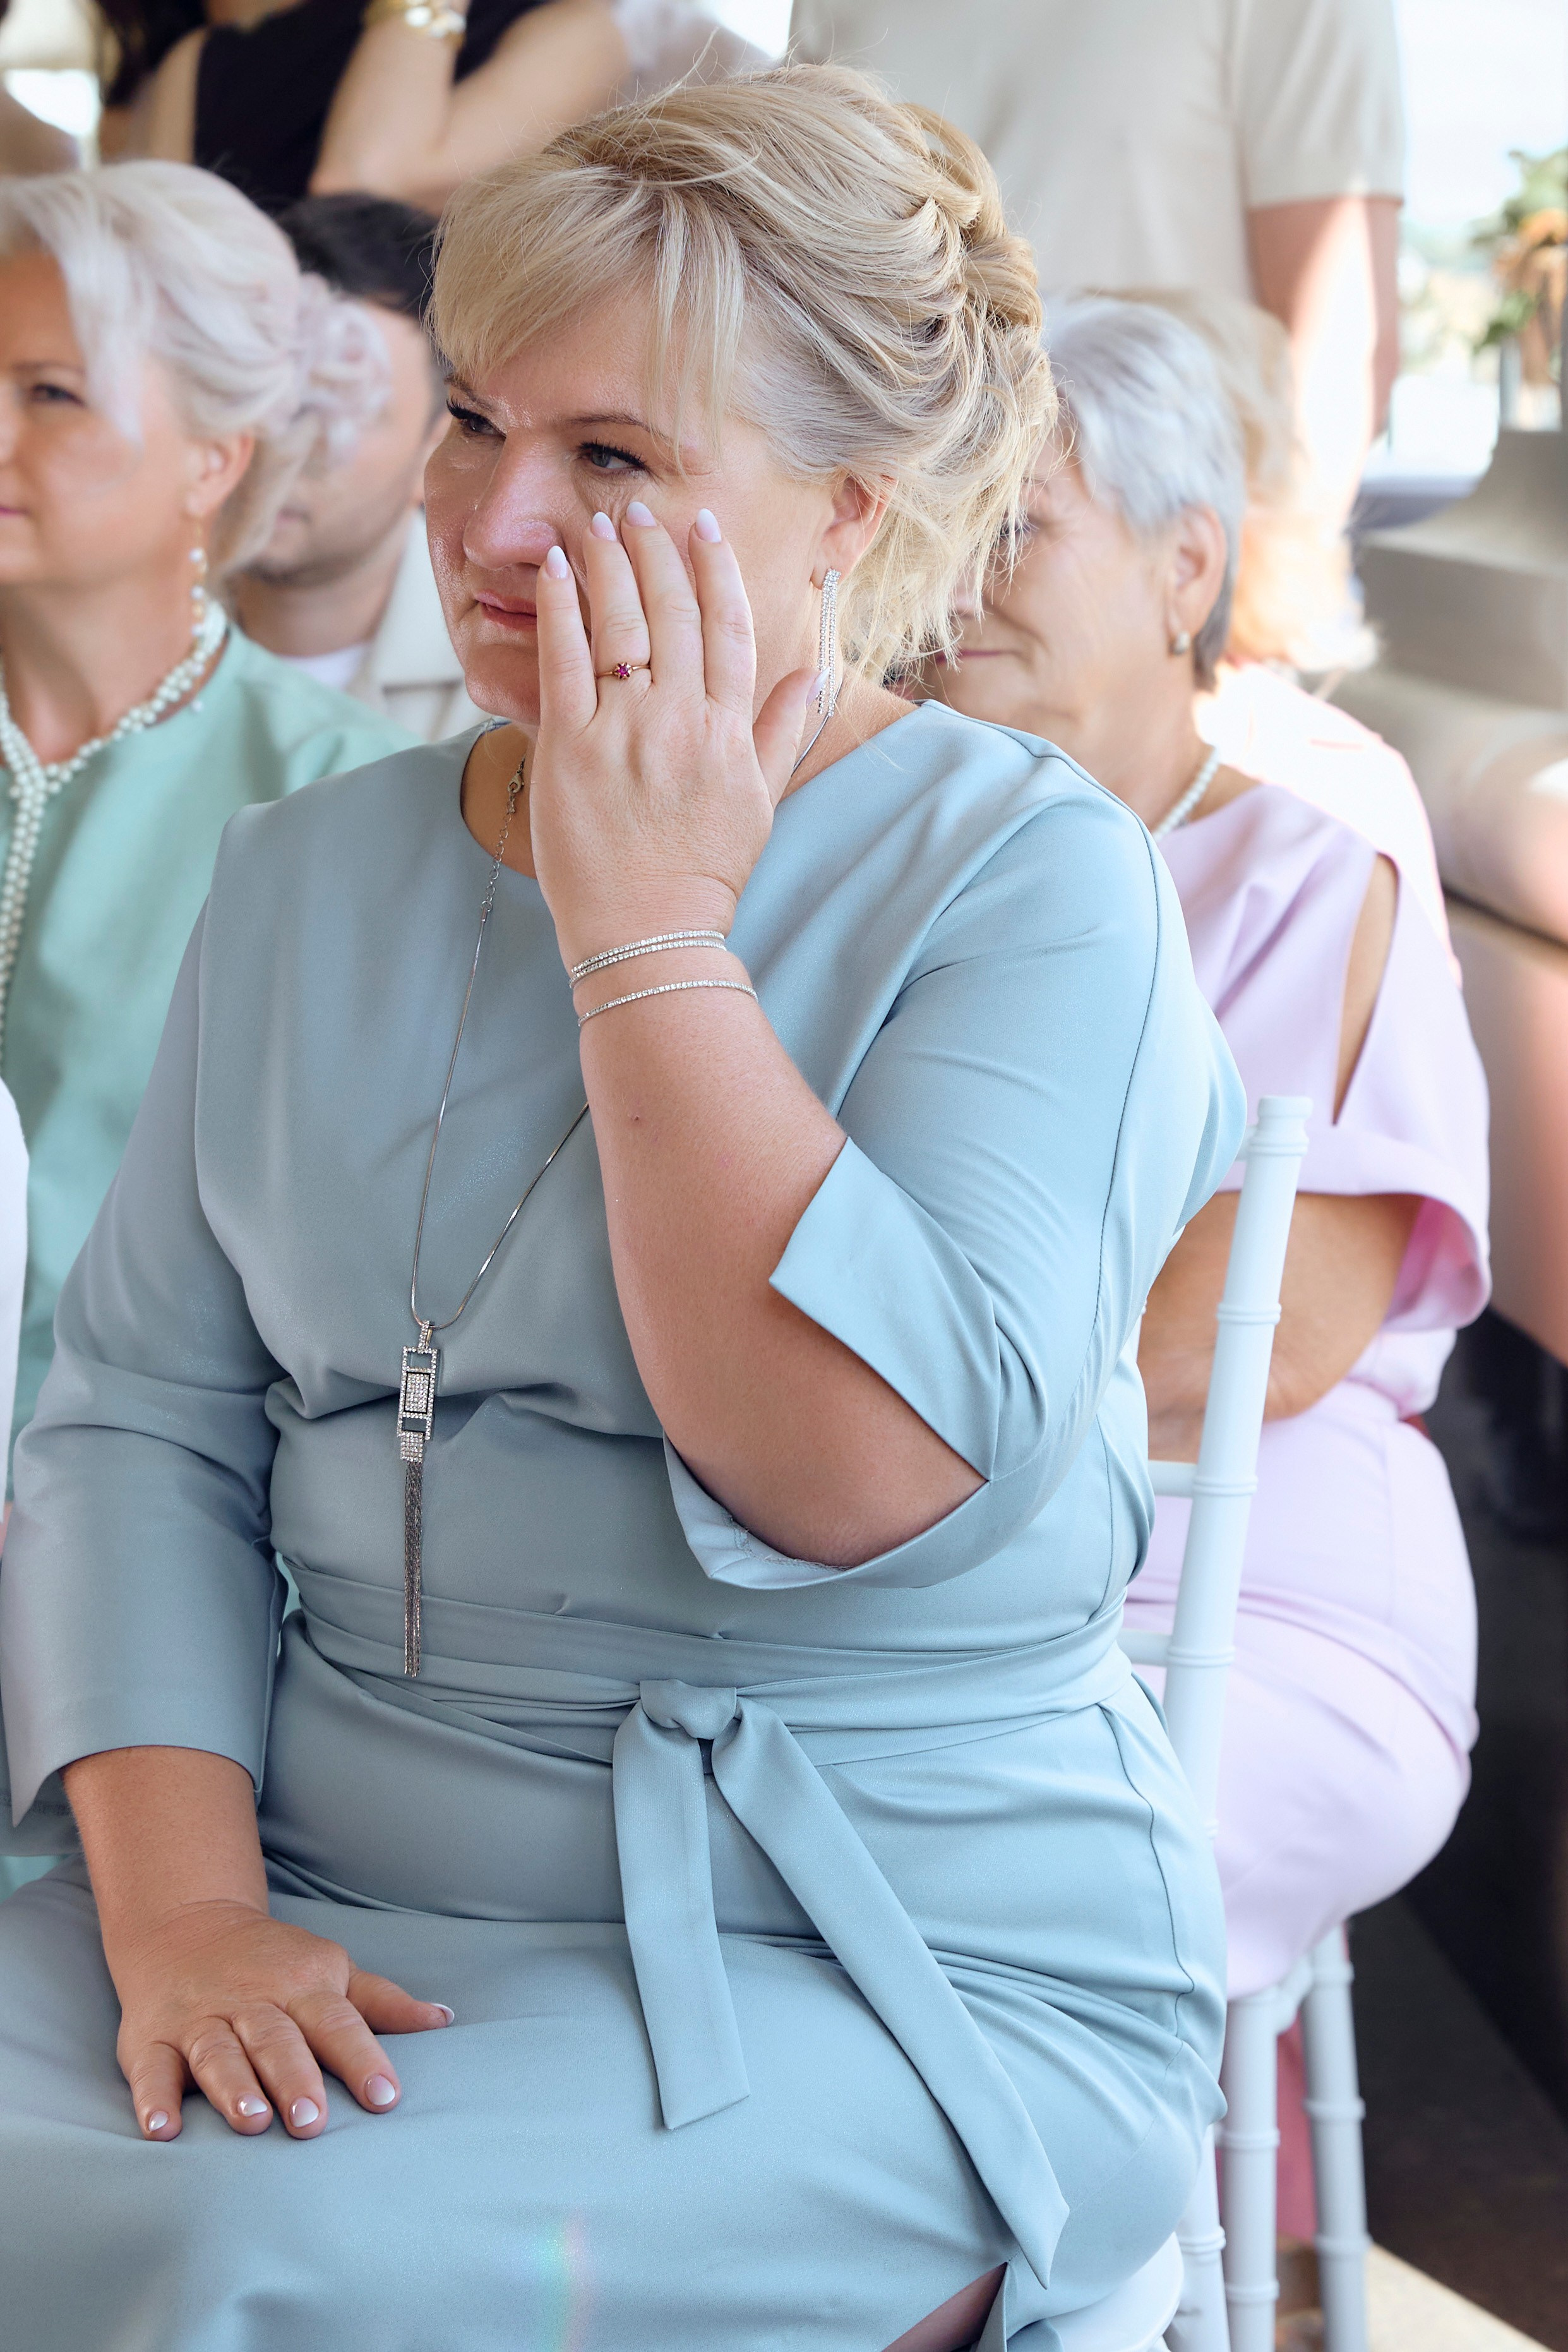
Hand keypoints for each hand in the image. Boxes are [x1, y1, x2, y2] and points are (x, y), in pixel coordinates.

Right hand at [108, 1895, 451, 2141]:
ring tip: (252, 2121)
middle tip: (312, 2120)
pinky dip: (154, 2098)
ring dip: (232, 2087)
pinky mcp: (152, 2039)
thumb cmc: (275, 1964)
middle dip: (295, 2078)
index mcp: (302, 1987)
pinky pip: (151, 2069)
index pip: (338, 2022)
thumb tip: (444, 2020)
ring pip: (218, 2052)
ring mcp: (200, 2019)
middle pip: (277, 2040)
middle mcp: (252, 2002)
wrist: (187, 1927)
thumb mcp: (331, 1971)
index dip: (363, 2059)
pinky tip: (162, 2130)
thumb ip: (382, 2003)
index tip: (386, 2098)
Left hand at [527, 501, 818, 969]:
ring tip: (597, 525)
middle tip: (638, 512)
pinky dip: (560, 607)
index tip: (703, 530)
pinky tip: (555, 568)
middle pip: (673, 613)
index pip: (729, 629)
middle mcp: (682, 721)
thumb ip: (781, 734)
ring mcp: (625, 732)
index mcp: (729, 731)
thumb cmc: (702, 875)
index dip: (715, 572)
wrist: (649, 934)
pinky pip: (564, 660)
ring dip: (609, 564)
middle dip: (656, 553)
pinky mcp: (570, 749)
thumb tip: (808, 676)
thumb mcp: (759, 804)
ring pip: (621, 625)